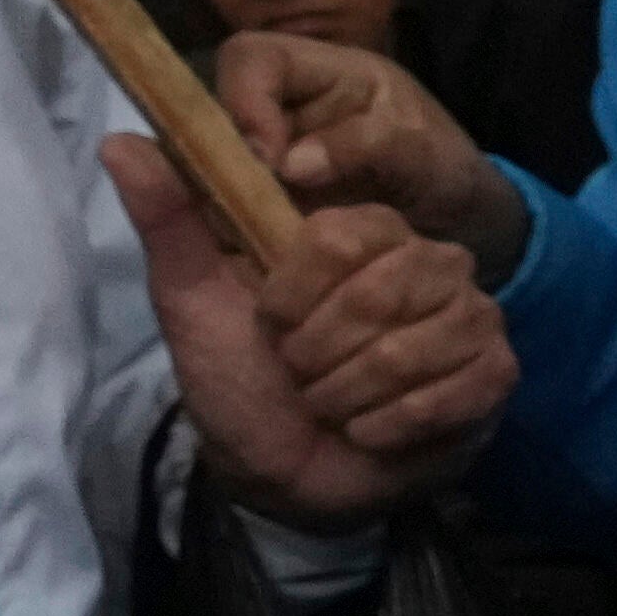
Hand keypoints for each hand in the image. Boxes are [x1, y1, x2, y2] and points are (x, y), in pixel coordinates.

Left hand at [118, 155, 510, 521]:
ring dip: (348, 394)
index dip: (295, 293)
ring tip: (334, 404)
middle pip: (384, 288)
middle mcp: (430, 263)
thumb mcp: (192, 301)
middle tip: (302, 373)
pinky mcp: (496, 375)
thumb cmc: (242, 382)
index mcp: (363, 234)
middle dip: (319, 353)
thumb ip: (170, 220)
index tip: (270, 324)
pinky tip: (373, 430)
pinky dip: (390, 425)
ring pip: (412, 347)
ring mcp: (472, 317)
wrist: (282, 475)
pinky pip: (450, 392)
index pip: (344, 233)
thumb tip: (120, 140)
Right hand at [223, 31, 516, 266]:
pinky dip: (234, 227)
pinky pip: (223, 205)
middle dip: (222, 159)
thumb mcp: (426, 155)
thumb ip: (368, 146)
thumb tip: (290, 165)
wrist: (455, 220)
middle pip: (214, 111)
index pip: (254, 58)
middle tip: (254, 206)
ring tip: (262, 233)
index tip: (266, 157)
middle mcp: (281, 107)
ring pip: (207, 162)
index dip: (244, 98)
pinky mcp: (257, 196)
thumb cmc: (446, 171)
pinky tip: (261, 250)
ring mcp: (263, 152)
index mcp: (326, 71)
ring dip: (223, 198)